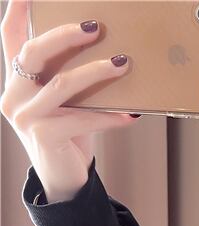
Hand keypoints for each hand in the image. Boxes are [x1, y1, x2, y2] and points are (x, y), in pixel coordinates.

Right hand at [0, 0, 139, 202]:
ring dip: (98, 72)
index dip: (15, 11)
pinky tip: (131, 114)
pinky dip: (110, 116)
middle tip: (96, 27)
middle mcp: (13, 95)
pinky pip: (83, 119)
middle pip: (34, 52)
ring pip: (62, 83)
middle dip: (66, 35)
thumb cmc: (69, 136)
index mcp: (15, 81)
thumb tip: (111, 53)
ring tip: (124, 64)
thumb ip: (69, 78)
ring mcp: (25, 116)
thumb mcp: (66, 103)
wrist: (64, 181)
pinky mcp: (44, 135)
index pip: (10, 37)